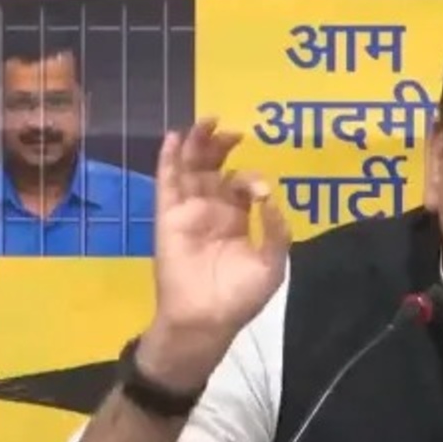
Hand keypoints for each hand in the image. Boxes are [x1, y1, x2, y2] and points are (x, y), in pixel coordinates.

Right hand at [139, 118, 290, 388]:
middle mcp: (212, 211)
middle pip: (214, 168)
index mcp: (236, 219)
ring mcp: (188, 212)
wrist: (206, 319)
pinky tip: (175, 138)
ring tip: (206, 121)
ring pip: (190, 170)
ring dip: (197, 145)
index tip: (259, 192)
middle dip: (221, 147)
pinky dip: (169, 161)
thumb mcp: (270, 264)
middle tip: (232, 130)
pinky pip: (167, 185)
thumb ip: (275, 231)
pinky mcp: (168, 218)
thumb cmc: (240, 297)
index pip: (241, 185)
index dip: (250, 180)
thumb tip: (271, 200)